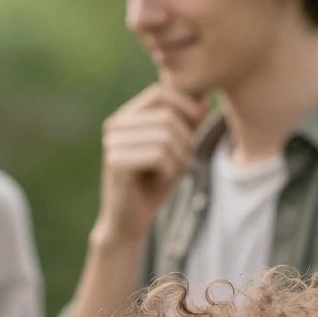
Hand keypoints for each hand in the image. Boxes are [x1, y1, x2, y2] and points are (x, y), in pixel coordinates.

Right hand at [95, 84, 208, 246]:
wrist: (129, 223)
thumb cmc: (153, 184)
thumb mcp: (176, 148)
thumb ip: (187, 123)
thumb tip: (204, 100)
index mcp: (125, 117)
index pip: (161, 93)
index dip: (186, 105)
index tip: (198, 124)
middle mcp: (114, 126)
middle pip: (167, 115)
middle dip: (186, 139)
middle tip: (184, 161)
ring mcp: (112, 144)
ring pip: (165, 136)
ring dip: (180, 157)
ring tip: (173, 172)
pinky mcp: (116, 163)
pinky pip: (159, 155)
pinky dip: (170, 170)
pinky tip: (161, 181)